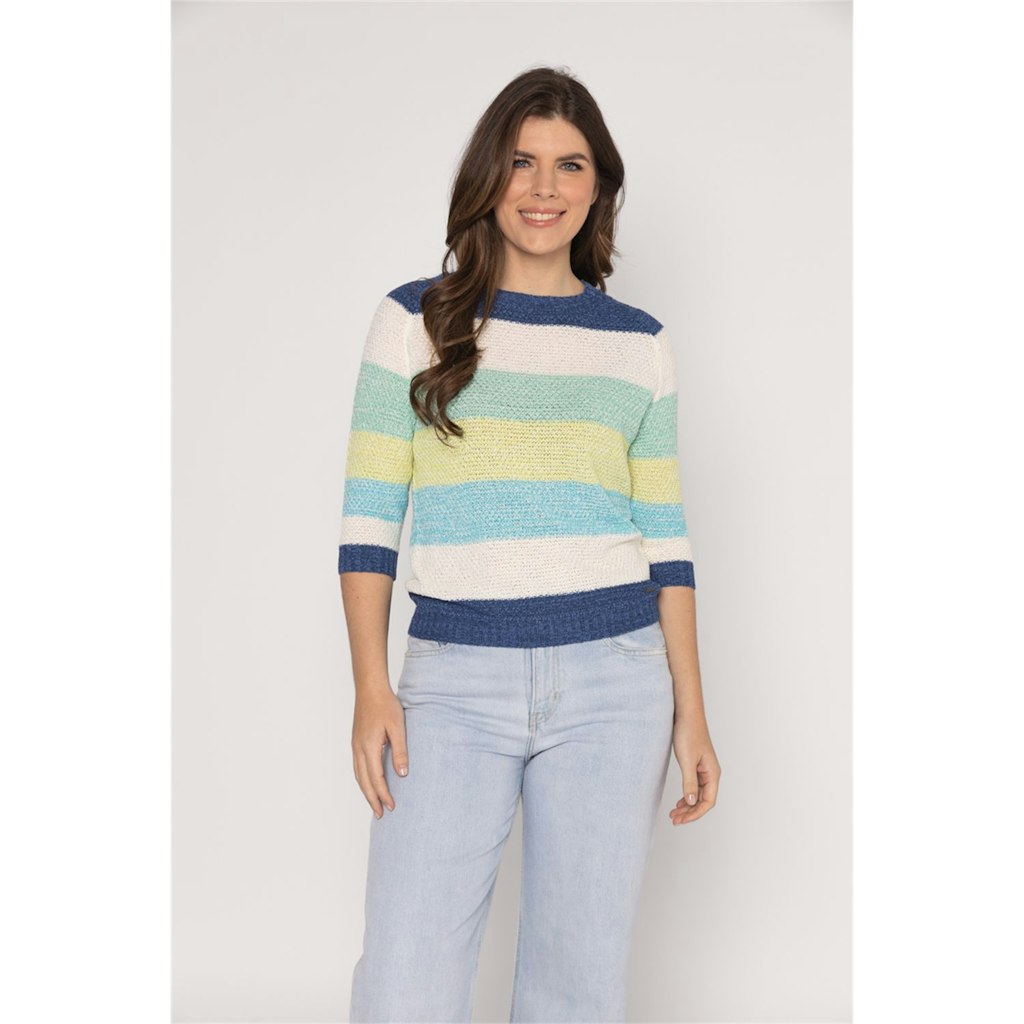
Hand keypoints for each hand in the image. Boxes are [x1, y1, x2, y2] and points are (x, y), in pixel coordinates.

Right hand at [352, 686, 408, 818]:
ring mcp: (355, 746)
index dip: (384, 795)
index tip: (392, 807)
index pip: (376, 779)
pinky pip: (357, 767)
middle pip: (364, 782)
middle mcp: (359, 749)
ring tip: (374, 804)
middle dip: (372, 799)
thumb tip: (402, 774)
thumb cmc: (385, 705)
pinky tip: (368, 783)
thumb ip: (400, 751)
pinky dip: (362, 780)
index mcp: (369, 747)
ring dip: (366, 792)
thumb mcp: (398, 727)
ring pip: (358, 776)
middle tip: (381, 815)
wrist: (370, 689)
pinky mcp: (356, 742)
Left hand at [670, 714, 720, 825]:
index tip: (682, 820)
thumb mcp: (687, 760)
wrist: (686, 714)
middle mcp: (710, 773)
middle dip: (689, 812)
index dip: (695, 814)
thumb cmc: (688, 733)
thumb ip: (689, 782)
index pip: (708, 802)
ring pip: (697, 794)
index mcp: (712, 773)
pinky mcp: (695, 764)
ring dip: (687, 805)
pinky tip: (679, 801)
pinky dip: (686, 795)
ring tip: (674, 814)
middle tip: (674, 820)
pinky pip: (693, 786)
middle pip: (703, 800)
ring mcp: (703, 769)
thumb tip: (691, 802)